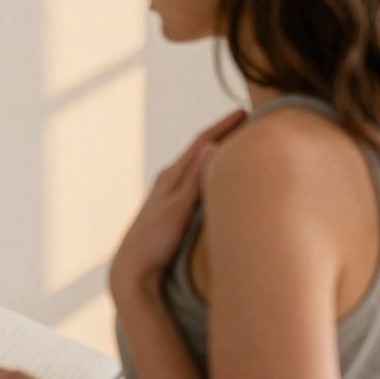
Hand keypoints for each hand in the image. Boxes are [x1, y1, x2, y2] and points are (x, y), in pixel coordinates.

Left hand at [109, 109, 245, 302]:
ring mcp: (167, 194)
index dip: (224, 126)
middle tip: (247, 121)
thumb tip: (212, 146)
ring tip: (237, 144)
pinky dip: (208, 171)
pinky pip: (193, 181)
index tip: (246, 111)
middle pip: (200, 150)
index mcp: (171, 176)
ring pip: (196, 165)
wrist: (132, 267)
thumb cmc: (155, 240)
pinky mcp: (168, 208)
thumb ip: (195, 180)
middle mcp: (168, 180)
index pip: (202, 142)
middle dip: (223, 134)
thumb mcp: (178, 209)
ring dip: (215, 152)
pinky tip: (215, 178)